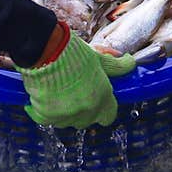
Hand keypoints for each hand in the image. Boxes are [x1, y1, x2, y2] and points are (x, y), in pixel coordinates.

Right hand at [16, 23, 134, 128]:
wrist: (44, 50)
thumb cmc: (73, 52)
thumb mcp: (98, 58)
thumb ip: (116, 66)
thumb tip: (130, 63)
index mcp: (102, 97)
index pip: (109, 115)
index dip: (104, 109)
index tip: (98, 101)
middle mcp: (86, 110)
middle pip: (87, 120)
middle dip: (83, 110)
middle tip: (75, 92)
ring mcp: (66, 115)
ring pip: (67, 121)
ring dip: (63, 111)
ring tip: (57, 92)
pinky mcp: (46, 116)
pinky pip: (46, 119)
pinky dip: (43, 110)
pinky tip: (42, 96)